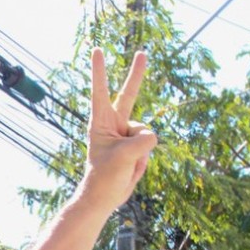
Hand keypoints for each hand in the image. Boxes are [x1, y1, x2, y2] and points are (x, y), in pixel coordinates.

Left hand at [81, 48, 157, 210]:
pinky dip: (143, 161)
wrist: (103, 199)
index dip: (99, 71)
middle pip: (129, 95)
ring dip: (140, 152)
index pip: (100, 91)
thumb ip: (142, 140)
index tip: (97, 49)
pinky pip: (150, 146)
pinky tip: (130, 169)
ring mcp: (126, 135)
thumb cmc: (104, 177)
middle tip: (143, 52)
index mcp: (100, 122)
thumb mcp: (123, 156)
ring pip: (147, 133)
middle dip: (137, 74)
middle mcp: (114, 124)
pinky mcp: (136, 146)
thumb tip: (152, 137)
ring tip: (124, 165)